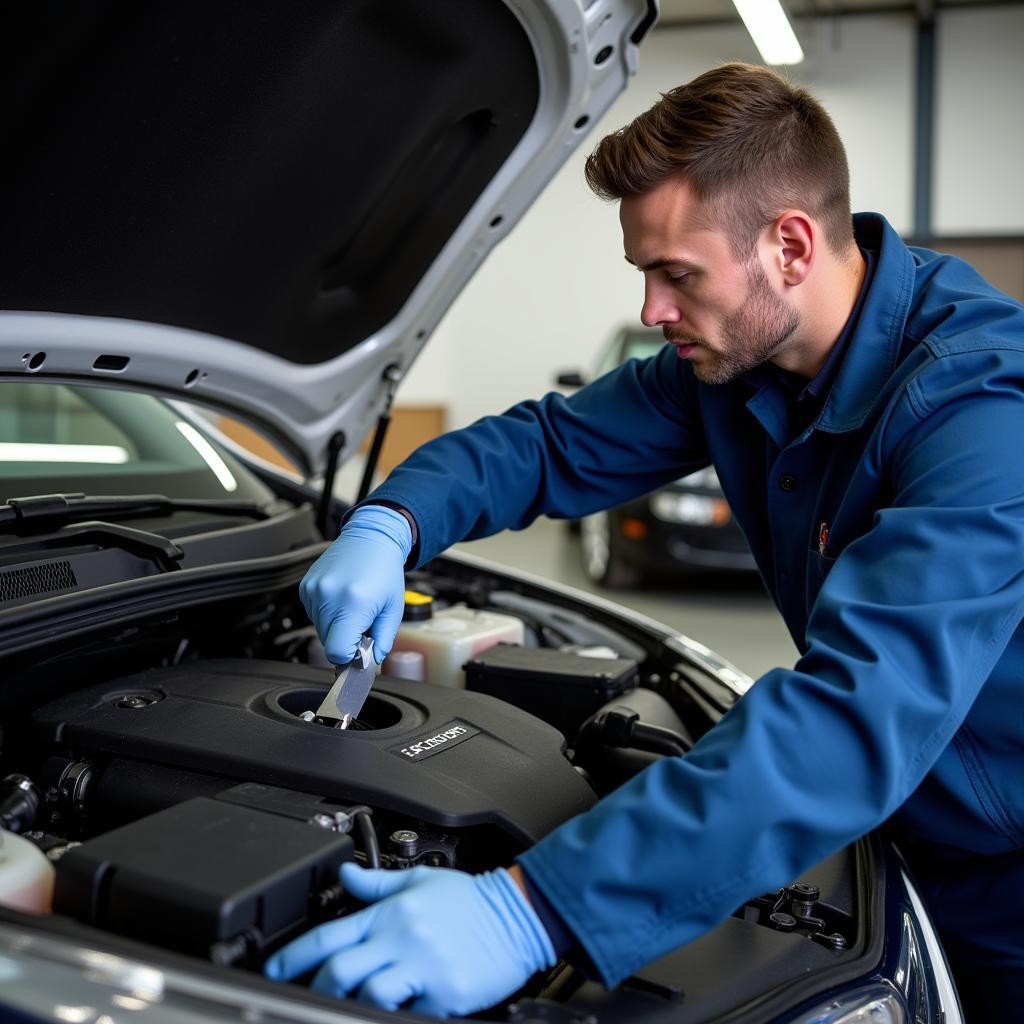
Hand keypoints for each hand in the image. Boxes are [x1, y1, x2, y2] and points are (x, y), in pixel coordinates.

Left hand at [264, 863, 555, 1017]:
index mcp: (392, 912)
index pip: (330, 933)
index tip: (276, 970)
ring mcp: (422, 968)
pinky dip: (397, 1012)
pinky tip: (398, 1006)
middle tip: (307, 994)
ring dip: (355, 1002)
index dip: (294, 956)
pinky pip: (408, 1012)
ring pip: (368, 994)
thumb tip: (344, 874)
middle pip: (340, 969)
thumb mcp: (421, 880)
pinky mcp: (444, 994)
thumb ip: (377, 881)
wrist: (518, 914)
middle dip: (315, 987)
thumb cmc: (471, 900)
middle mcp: (402, 938)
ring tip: (352, 1003)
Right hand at [300, 505, 411, 664]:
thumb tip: (371, 662)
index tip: (359, 650)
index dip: (349, 656)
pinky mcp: (306, 586)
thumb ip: (383, 640)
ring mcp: (314, 590)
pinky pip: (312, 614)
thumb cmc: (385, 570)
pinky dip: (327, 613)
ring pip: (319, 629)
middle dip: (345, 639)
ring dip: (336, 626)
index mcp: (353, 603)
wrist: (371, 538)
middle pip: (328, 642)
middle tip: (362, 623)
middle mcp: (329, 596)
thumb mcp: (393, 609)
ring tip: (353, 607)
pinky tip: (341, 599)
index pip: (337, 651)